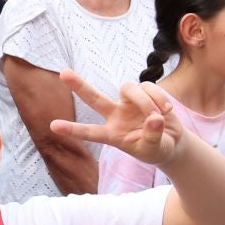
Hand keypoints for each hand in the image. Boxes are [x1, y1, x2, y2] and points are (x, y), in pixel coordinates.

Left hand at [50, 72, 186, 166]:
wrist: (171, 142)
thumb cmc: (157, 150)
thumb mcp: (153, 150)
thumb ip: (152, 136)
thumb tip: (154, 117)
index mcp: (112, 135)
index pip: (90, 132)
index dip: (72, 129)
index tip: (53, 126)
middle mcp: (115, 116)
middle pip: (94, 98)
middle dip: (79, 85)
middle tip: (63, 73)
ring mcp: (128, 103)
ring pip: (128, 88)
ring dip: (146, 101)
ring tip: (159, 116)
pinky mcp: (143, 93)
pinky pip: (147, 87)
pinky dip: (159, 97)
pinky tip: (166, 110)